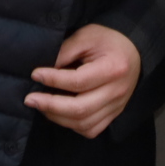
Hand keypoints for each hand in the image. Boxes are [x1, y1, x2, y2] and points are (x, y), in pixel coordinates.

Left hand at [24, 23, 140, 138]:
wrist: (133, 50)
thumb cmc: (108, 40)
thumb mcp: (87, 36)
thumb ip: (65, 51)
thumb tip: (42, 71)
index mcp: (114, 68)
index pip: (78, 81)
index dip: (53, 80)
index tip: (35, 74)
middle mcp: (117, 91)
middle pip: (80, 109)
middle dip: (50, 105)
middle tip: (30, 99)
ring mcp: (117, 106)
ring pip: (84, 123)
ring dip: (58, 117)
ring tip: (41, 105)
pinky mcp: (114, 114)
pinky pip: (91, 129)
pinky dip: (72, 125)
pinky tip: (60, 114)